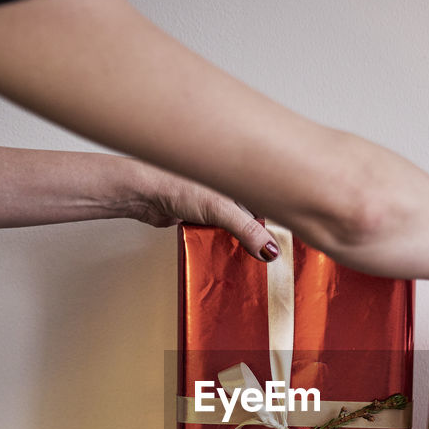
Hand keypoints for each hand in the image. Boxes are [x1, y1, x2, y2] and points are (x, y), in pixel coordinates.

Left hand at [124, 161, 277, 261]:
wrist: (142, 192)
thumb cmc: (174, 182)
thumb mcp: (219, 208)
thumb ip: (247, 230)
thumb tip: (269, 250)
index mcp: (237, 176)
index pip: (268, 197)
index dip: (279, 215)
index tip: (287, 236)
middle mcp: (227, 187)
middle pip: (252, 214)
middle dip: (259, 232)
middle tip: (269, 250)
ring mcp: (212, 201)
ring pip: (235, 224)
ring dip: (239, 238)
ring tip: (250, 251)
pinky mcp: (199, 215)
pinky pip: (218, 231)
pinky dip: (222, 240)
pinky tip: (226, 248)